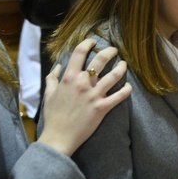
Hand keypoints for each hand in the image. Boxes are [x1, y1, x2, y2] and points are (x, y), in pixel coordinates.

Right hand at [38, 39, 131, 155]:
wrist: (59, 136)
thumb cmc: (53, 115)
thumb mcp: (49, 94)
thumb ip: (52, 78)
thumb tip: (57, 66)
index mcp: (69, 78)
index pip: (80, 53)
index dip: (88, 43)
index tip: (93, 42)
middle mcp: (83, 83)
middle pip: (101, 60)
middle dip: (110, 52)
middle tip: (114, 50)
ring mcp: (94, 95)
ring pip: (114, 76)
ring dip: (121, 68)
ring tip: (124, 64)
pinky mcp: (102, 108)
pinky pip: (119, 96)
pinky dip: (126, 89)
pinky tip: (128, 86)